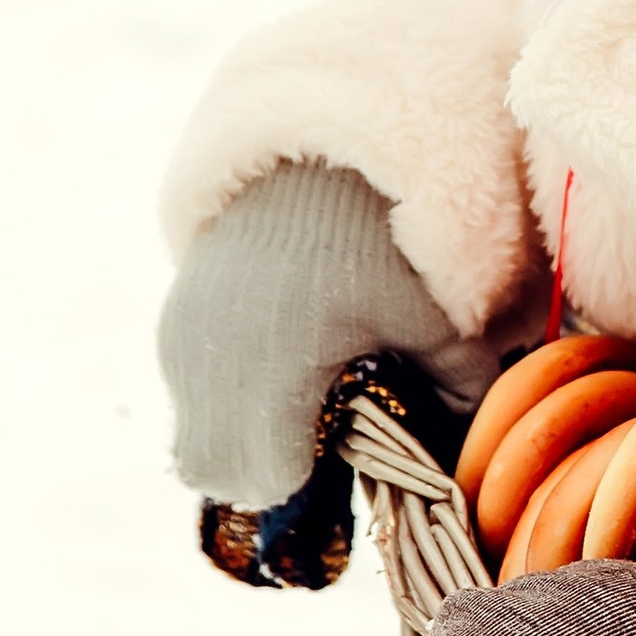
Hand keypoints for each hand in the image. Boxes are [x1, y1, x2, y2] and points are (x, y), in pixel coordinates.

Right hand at [158, 161, 454, 515]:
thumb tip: (463, 452)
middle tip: (317, 433)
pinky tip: (275, 358)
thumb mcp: (436, 320)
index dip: (307, 479)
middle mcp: (208, 362)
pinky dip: (223, 397)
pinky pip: (186, 391)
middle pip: (210, 471)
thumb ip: (456, 395)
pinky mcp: (173, 318)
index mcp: (271, 372)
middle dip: (264, 469)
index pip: (264, 481)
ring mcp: (180, 339)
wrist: (315, 154)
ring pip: (190, 435)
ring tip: (298, 391)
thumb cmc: (384, 239)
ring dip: (238, 435)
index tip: (341, 446)